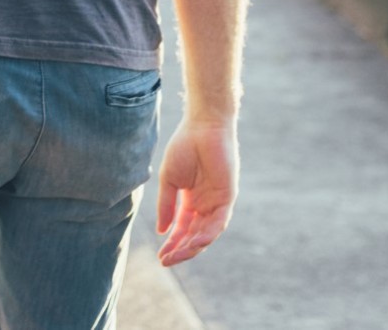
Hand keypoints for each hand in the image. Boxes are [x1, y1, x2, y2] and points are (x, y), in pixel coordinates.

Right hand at [155, 117, 237, 265]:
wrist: (202, 127)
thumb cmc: (184, 147)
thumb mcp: (169, 181)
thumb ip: (166, 205)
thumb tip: (162, 231)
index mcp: (190, 201)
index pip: (181, 229)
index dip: (171, 243)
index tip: (160, 257)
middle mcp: (205, 205)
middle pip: (193, 235)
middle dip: (180, 249)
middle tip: (165, 261)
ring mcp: (217, 203)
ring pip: (206, 233)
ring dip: (192, 246)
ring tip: (176, 256)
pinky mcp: (227, 197)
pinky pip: (219, 222)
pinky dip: (208, 234)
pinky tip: (196, 243)